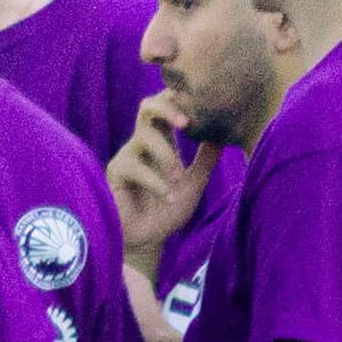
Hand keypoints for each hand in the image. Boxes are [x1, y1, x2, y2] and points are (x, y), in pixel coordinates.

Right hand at [109, 97, 205, 252]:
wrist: (148, 241)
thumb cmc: (167, 211)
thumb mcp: (194, 183)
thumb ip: (205, 160)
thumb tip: (224, 135)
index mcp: (162, 142)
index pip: (166, 108)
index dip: (178, 100)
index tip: (200, 104)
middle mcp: (142, 144)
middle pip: (147, 107)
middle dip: (167, 108)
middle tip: (187, 123)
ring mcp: (127, 156)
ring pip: (145, 136)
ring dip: (166, 156)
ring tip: (177, 179)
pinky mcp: (116, 173)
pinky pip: (135, 167)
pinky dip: (156, 182)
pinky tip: (168, 198)